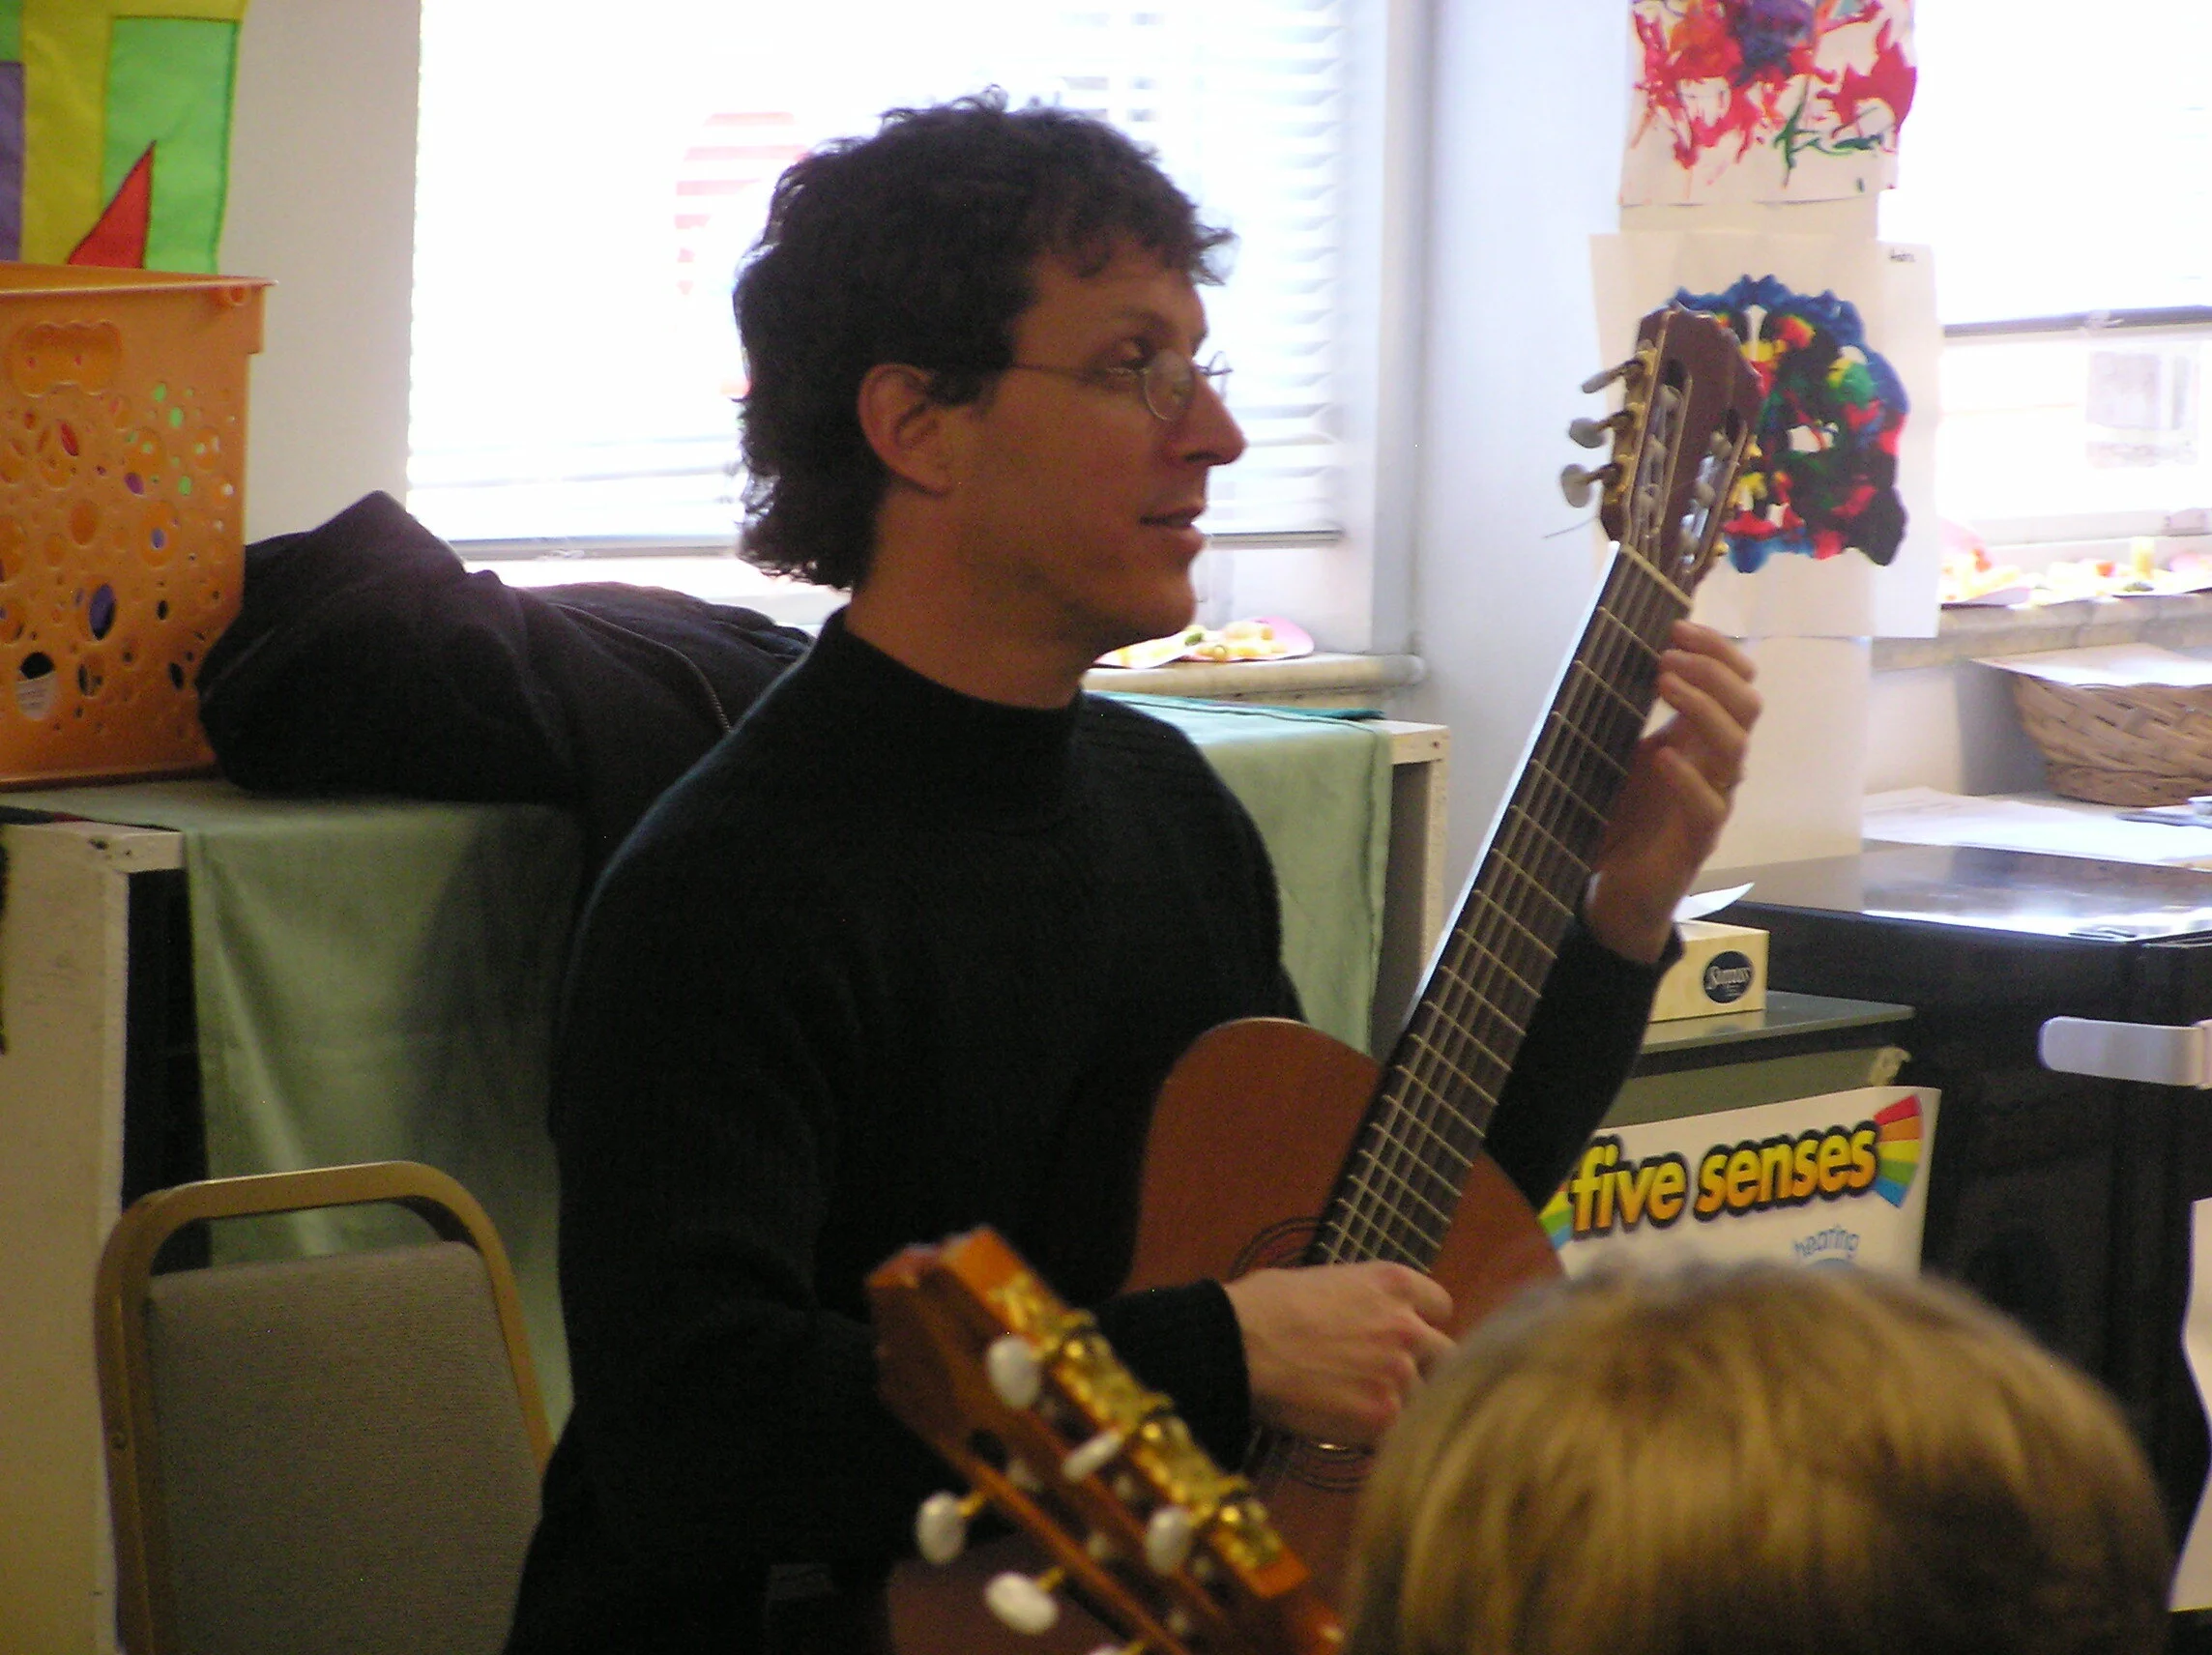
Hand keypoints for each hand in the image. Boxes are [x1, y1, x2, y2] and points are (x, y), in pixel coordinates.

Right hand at [1222, 1262, 1454, 1447]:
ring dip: (1401, 1404)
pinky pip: (1401, 1433)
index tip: (1404, 1338)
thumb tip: (1358, 1320)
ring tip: (1360, 1408)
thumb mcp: (1323, 1281)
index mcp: (1393, 1283)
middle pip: (1445, 1355)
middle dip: (1422, 1368)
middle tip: (1387, 1380)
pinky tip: (1351, 1431)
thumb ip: (1361, 1302)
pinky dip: (1381, 1437)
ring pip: (1426, 1398)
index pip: (1440, 1307)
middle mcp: (1407, 1326)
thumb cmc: (1263, 1307)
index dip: (1421, 1324)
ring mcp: (1399, 1373)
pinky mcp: (1381, 1417)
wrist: (1237, 1346)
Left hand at [1583, 621, 1760, 963]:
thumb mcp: (1621, 753)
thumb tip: (1616, 653)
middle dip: (1713, 670)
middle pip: (1747, 705)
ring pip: (1735, 748)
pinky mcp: (1697, 841)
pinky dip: (1687, 777)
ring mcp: (1712, 801)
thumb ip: (1630, 712)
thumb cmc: (1622, 817)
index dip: (1716, 650)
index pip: (1736, 681)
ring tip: (1666, 684)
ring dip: (1702, 708)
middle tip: (1670, 654)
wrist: (1614, 887)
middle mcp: (1715, 765)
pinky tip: (1662, 755)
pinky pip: (1709, 806)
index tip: (1676, 626)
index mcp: (1700, 738)